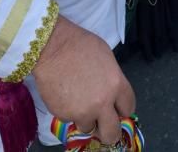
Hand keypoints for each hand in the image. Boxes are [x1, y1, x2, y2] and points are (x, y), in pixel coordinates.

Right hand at [33, 16, 134, 145]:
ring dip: (85, 118)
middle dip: (109, 130)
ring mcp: (82, 111)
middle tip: (102, 122)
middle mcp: (102, 103)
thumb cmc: (78, 44)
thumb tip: (112, 93)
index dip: (121, 108)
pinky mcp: (64, 115)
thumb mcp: (105, 56)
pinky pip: (69, 119)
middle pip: (112, 133)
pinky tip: (64, 93)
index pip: (128, 109)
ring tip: (76, 99)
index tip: (115, 107)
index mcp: (115, 85)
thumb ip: (112, 79)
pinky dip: (68, 110)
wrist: (50, 45)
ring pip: (88, 127)